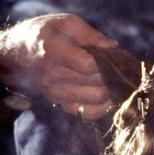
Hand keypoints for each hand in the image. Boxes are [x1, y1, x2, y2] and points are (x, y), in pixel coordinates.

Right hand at [0, 13, 116, 119]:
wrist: (21, 53)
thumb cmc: (48, 35)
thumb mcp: (66, 24)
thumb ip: (91, 35)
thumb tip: (113, 47)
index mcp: (52, 51)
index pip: (87, 65)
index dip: (104, 60)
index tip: (108, 55)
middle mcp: (52, 76)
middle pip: (97, 83)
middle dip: (112, 74)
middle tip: (114, 67)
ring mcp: (57, 94)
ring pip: (98, 98)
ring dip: (111, 89)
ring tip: (111, 78)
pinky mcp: (62, 106)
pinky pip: (91, 113)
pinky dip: (104, 106)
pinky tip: (106, 94)